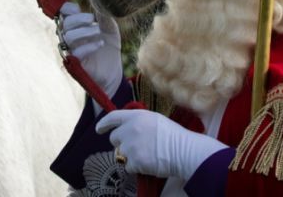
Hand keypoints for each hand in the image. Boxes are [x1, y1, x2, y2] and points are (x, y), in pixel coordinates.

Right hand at [59, 2, 122, 101]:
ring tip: (98, 32)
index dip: (68, 8)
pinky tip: (100, 44)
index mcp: (75, 27)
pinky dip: (89, 46)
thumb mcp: (109, 29)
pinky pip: (76, 52)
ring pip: (68, 37)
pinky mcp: (75, 64)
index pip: (62, 14)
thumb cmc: (108, 48)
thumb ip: (103, 17)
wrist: (113, 72)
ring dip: (84, 31)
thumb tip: (100, 1)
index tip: (79, 7)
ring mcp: (70, 52)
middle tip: (93, 20)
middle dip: (79, 18)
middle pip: (65, 23)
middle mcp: (69, 38)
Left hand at [95, 109, 227, 179]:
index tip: (99, 129)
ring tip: (146, 154)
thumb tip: (125, 128)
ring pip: (120, 154)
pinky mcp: (134, 161)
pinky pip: (128, 167)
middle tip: (135, 146)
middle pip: (114, 138)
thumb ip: (138, 122)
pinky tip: (148, 163)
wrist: (183, 150)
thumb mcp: (154, 120)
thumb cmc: (172, 135)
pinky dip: (135, 167)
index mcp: (136, 116)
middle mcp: (130, 129)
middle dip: (121, 143)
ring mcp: (131, 146)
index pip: (113, 117)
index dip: (104, 123)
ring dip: (129, 156)